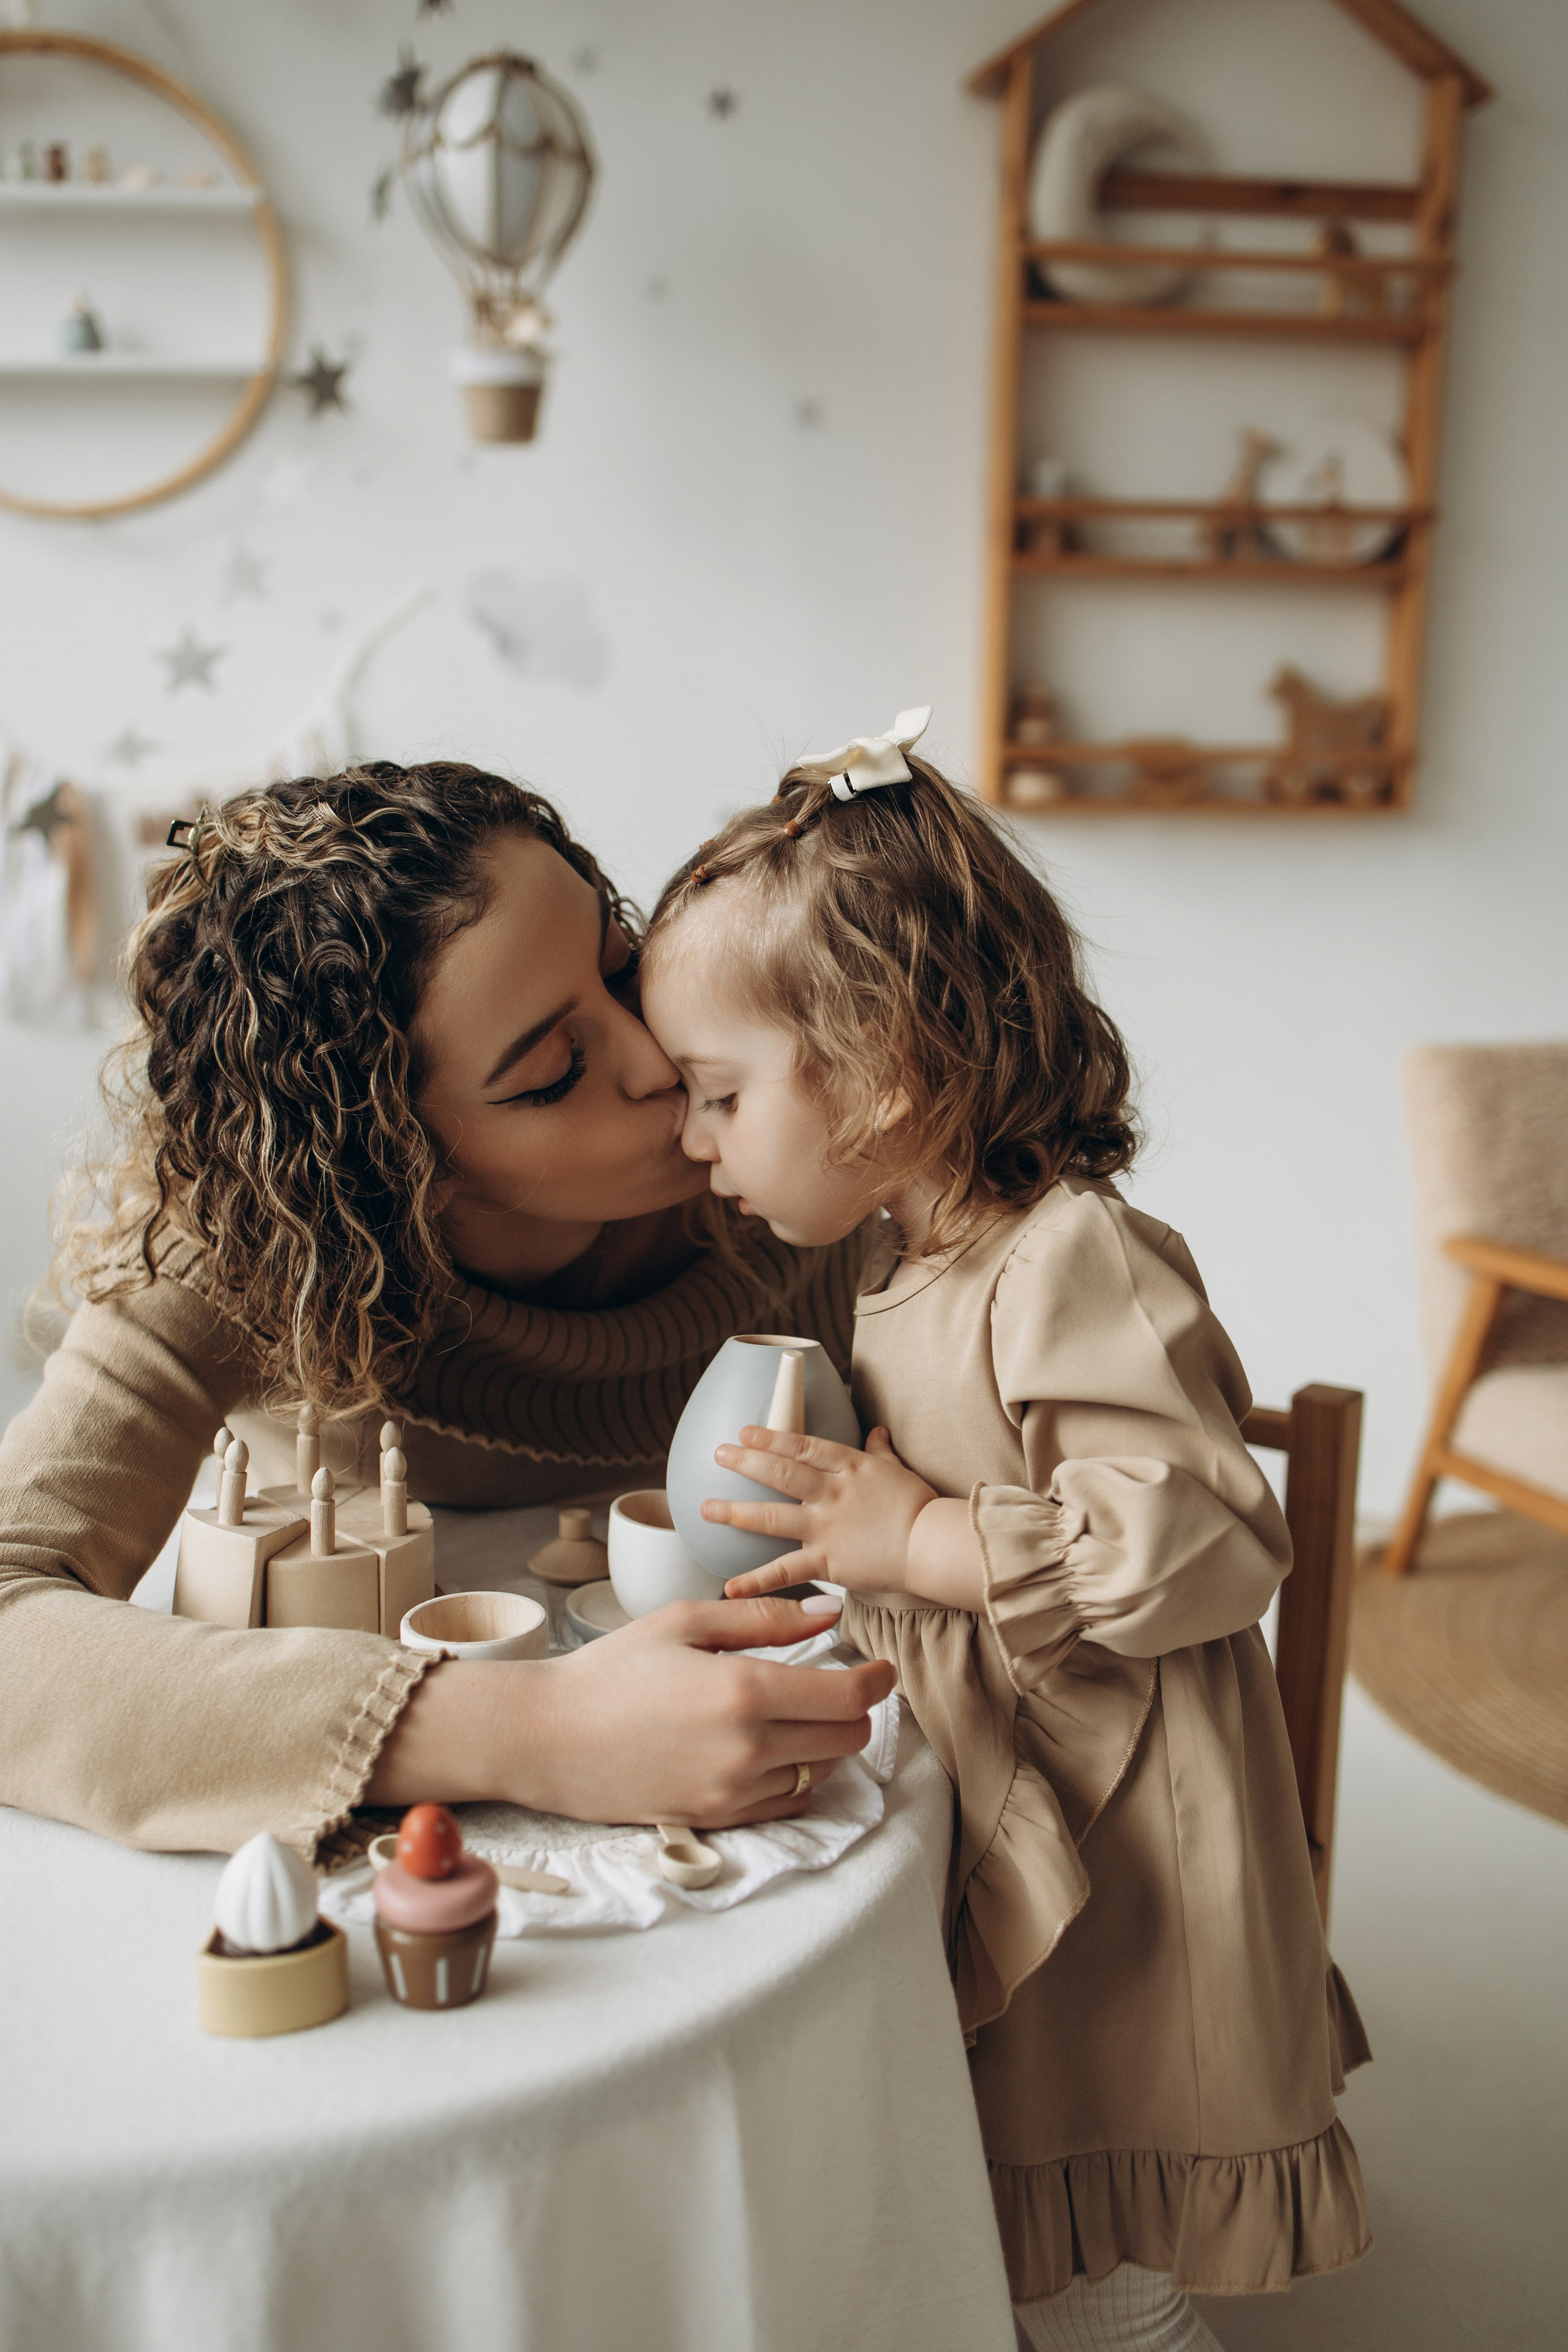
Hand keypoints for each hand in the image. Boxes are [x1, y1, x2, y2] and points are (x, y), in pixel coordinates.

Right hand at [365, 1594, 895, 1830]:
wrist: (548, 1738)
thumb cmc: (612, 1669)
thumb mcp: (685, 1621)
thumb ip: (765, 1618)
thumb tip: (828, 1613)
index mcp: (745, 1692)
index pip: (850, 1697)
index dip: (876, 1679)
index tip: (877, 1666)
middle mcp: (749, 1750)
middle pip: (848, 1739)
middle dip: (856, 1709)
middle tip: (837, 1684)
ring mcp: (734, 1792)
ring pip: (822, 1772)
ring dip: (825, 1742)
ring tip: (796, 1712)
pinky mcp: (718, 1818)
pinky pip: (786, 1801)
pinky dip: (794, 1774)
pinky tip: (768, 1745)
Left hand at [708, 1425, 938, 1597]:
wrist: (932, 1545)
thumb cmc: (920, 1507)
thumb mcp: (898, 1469)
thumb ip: (880, 1450)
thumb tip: (877, 1430)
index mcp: (849, 1467)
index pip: (803, 1447)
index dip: (771, 1438)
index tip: (746, 1431)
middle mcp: (831, 1493)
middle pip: (779, 1473)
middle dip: (744, 1462)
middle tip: (717, 1454)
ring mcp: (826, 1527)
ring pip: (771, 1516)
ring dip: (735, 1512)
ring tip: (705, 1509)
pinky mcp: (827, 1561)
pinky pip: (785, 1571)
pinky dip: (755, 1580)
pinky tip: (728, 1586)